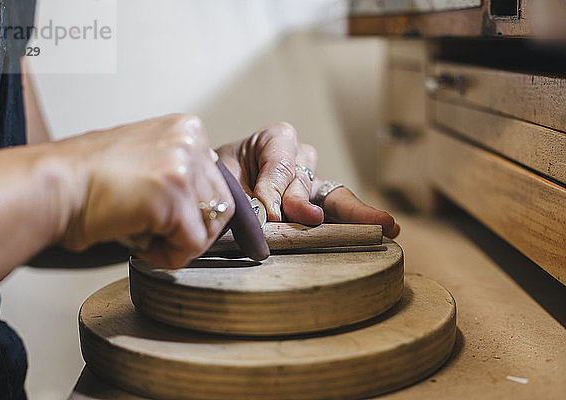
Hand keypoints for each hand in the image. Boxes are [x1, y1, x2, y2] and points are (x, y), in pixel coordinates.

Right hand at [55, 114, 233, 267]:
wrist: (51, 185)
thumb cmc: (87, 178)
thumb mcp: (145, 158)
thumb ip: (178, 170)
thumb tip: (200, 200)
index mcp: (186, 129)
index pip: (216, 183)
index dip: (192, 211)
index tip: (165, 217)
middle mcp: (190, 140)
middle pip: (220, 206)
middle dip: (189, 229)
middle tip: (155, 232)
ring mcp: (183, 165)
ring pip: (209, 227)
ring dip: (178, 243)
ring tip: (144, 235)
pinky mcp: (173, 194)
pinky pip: (191, 245)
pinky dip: (168, 257)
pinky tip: (140, 243)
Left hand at [217, 122, 398, 237]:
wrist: (219, 194)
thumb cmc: (222, 179)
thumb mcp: (225, 179)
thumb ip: (242, 195)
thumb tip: (266, 217)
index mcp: (273, 140)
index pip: (280, 160)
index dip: (273, 187)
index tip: (266, 213)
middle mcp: (299, 157)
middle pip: (305, 178)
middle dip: (302, 201)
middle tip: (309, 218)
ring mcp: (313, 181)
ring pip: (330, 195)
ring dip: (344, 214)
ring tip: (380, 224)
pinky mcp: (321, 205)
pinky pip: (341, 211)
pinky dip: (362, 220)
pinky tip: (391, 227)